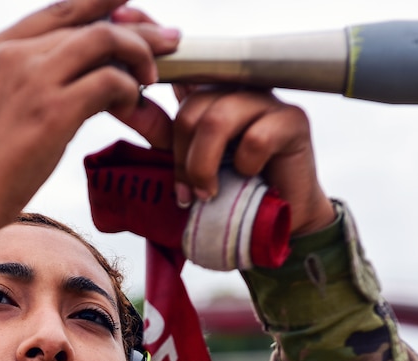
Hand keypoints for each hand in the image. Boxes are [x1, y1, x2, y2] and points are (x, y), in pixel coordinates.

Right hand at [0, 0, 180, 262]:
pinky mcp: (54, 110)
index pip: (57, 9)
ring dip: (139, 54)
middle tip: (168, 39)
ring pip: (106, 39)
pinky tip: (133, 105)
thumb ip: (11, 82)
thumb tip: (49, 82)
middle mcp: (13, 54)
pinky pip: (110, 81)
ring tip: (153, 77)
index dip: (99, 3)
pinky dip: (130, 90)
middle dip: (136, 28)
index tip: (128, 5)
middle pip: (88, 20)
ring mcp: (34, 79)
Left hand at [117, 80, 336, 236]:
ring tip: (209, 194)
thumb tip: (124, 106)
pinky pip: (256, 137)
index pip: (177, 84)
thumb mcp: (190, 164)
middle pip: (192, 109)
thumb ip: (164, 137)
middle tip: (187, 193)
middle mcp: (237, 90)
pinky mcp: (293, 119)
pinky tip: (251, 177)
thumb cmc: (234, 192)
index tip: (144, 129)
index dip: (156, 104)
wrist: (281, 220)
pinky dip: (246, 166)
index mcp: (210, 96)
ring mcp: (267, 100)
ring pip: (218, 119)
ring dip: (205, 165)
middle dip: (182, 158)